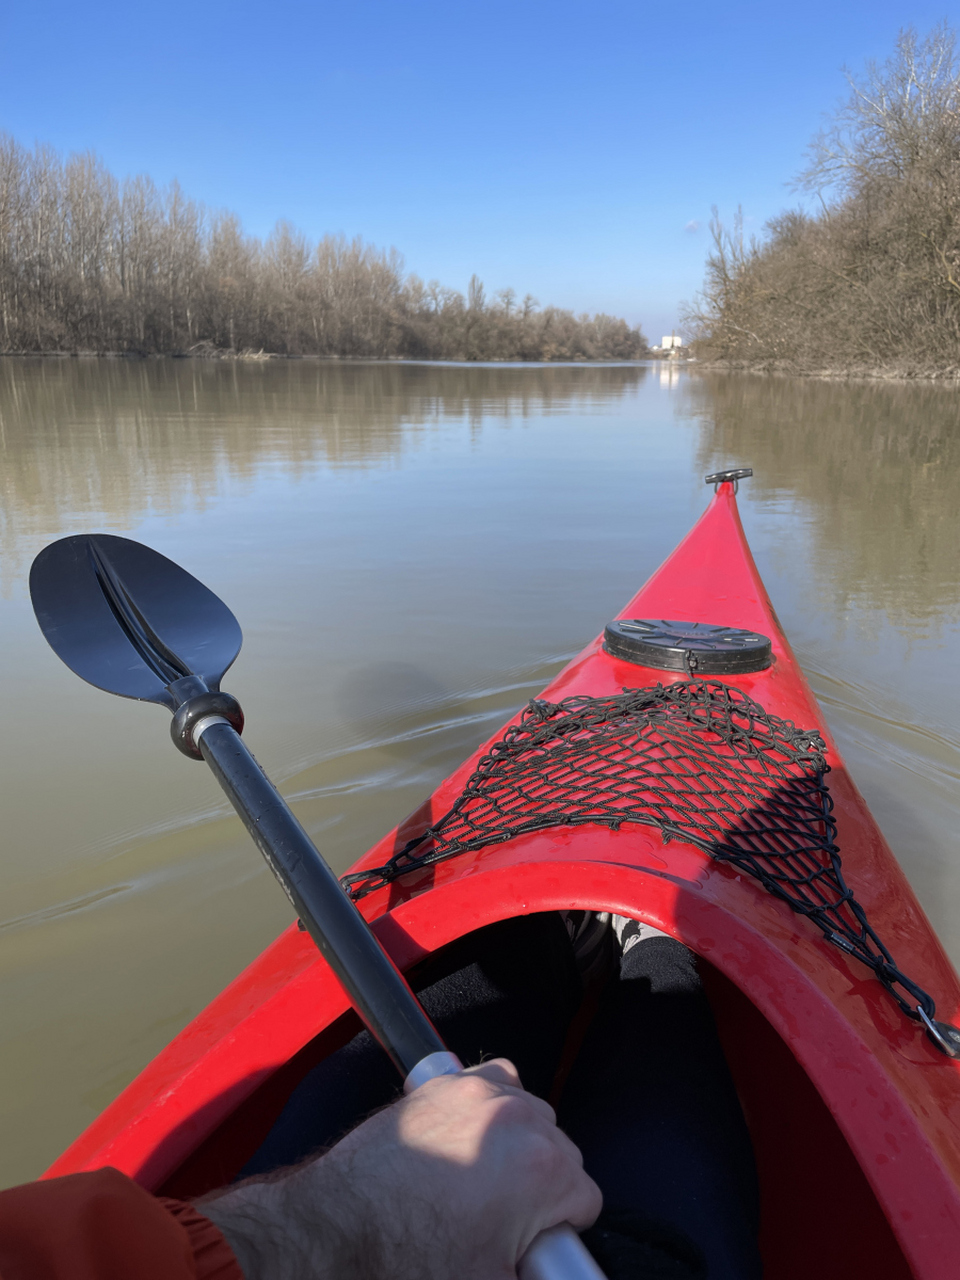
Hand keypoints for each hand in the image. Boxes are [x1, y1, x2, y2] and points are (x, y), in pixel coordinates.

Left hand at [200, 1058, 600, 1279]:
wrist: (335, 1230)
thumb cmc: (404, 1259)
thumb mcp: (489, 1279)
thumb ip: (534, 1271)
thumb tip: (541, 1266)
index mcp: (541, 1171)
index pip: (586, 1198)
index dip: (562, 1230)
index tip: (536, 1244)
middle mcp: (517, 1119)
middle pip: (563, 1150)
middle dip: (543, 1186)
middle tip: (505, 1221)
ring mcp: (479, 1093)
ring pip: (533, 1113)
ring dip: (521, 1144)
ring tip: (485, 1182)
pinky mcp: (446, 1082)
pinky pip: (495, 1079)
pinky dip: (493, 1104)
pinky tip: (473, 1138)